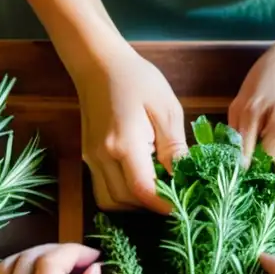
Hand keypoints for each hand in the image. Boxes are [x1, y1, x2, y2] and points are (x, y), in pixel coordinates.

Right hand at [75, 41, 186, 212]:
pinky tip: (141, 182)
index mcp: (124, 143)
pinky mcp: (89, 158)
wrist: (99, 65)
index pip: (143, 189)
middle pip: (126, 200)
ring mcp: (92, 159)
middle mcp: (102, 156)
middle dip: (152, 205)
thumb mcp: (166, 109)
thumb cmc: (138, 80)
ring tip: (158, 190)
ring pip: (111, 201)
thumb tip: (185, 178)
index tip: (185, 207)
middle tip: (176, 197)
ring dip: (135, 204)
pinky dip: (123, 195)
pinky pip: (104, 190)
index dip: (164, 205)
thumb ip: (175, 148)